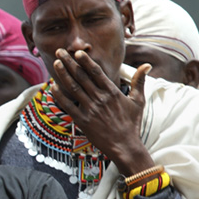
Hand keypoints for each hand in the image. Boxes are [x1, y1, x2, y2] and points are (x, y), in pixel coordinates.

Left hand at [49, 50, 153, 175]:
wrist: (125, 146)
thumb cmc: (132, 124)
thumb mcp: (138, 101)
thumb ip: (139, 81)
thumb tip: (146, 64)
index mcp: (112, 92)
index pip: (96, 72)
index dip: (85, 61)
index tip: (77, 52)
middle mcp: (100, 98)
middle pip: (82, 77)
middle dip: (69, 63)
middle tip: (59, 51)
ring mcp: (90, 109)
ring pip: (73, 88)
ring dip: (63, 75)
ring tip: (55, 63)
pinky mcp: (82, 121)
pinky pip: (68, 106)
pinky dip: (59, 96)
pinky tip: (52, 87)